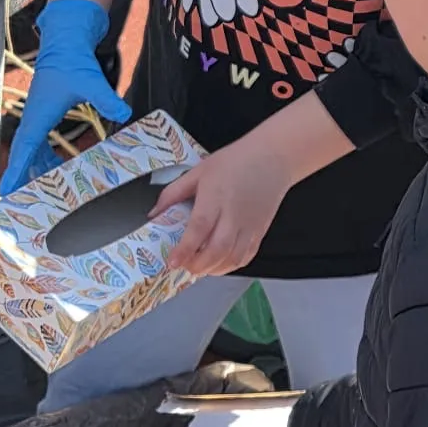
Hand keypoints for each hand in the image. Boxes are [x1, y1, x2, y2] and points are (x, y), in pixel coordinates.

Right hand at [0, 0, 131, 194]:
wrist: (65, 43)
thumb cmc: (73, 61)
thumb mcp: (92, 82)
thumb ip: (107, 100)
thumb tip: (124, 113)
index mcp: (39, 115)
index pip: (25, 149)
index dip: (16, 171)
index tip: (6, 190)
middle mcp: (34, 119)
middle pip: (24, 155)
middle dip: (22, 177)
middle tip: (23, 202)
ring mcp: (37, 117)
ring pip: (31, 151)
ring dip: (36, 169)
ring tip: (45, 190)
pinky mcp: (43, 115)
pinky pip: (39, 143)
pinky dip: (44, 157)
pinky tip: (58, 167)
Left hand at [151, 135, 293, 274]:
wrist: (274, 157)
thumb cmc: (235, 161)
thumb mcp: (198, 171)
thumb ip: (174, 193)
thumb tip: (154, 213)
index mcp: (215, 197)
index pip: (199, 228)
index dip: (185, 249)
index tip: (172, 262)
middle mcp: (234, 214)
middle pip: (217, 249)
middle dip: (199, 265)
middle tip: (185, 266)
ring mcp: (250, 225)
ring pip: (233, 258)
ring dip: (214, 269)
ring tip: (200, 267)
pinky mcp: (260, 231)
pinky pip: (247, 256)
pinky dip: (231, 265)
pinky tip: (219, 263)